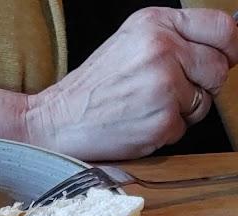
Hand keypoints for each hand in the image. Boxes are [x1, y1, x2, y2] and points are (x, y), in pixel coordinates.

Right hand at [24, 7, 237, 159]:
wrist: (54, 121)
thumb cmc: (92, 87)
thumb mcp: (131, 41)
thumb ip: (175, 37)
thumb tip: (224, 46)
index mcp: (157, 24)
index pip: (222, 29)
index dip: (230, 48)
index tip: (225, 59)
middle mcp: (163, 49)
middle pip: (219, 69)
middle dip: (204, 86)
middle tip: (172, 94)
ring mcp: (163, 86)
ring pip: (203, 102)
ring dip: (182, 112)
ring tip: (146, 109)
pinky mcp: (160, 120)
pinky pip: (182, 129)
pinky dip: (163, 132)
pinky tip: (136, 125)